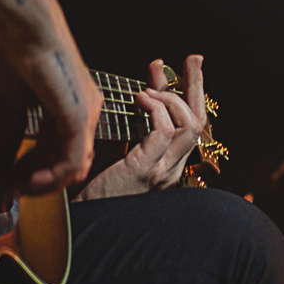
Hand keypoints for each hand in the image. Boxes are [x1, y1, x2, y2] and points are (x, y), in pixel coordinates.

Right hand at [0, 27, 97, 197]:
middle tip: (7, 191)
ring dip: (42, 182)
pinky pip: (72, 159)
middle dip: (34, 181)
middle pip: (65, 162)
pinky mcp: (80, 116)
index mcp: (70, 106)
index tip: (6, 180)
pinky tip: (29, 180)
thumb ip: (9, 133)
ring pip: (72, 166)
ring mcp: (86, 114)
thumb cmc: (18, 50)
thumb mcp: (11, 103)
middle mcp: (84, 111)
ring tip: (15, 187)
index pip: (55, 151)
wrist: (25, 26)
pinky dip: (51, 175)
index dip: (29, 170)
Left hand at [80, 54, 207, 199]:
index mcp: (169, 166)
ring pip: (189, 124)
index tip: (182, 70)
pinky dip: (156, 108)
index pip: (192, 126)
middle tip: (193, 59)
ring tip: (149, 87)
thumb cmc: (95, 192)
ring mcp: (162, 172)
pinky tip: (141, 98)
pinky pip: (165, 131)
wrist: (83, 224)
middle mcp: (173, 170)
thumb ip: (136, 133)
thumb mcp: (121, 155)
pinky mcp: (146, 170)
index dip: (190, 95)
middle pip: (200, 121)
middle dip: (197, 86)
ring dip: (172, 97)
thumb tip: (141, 100)